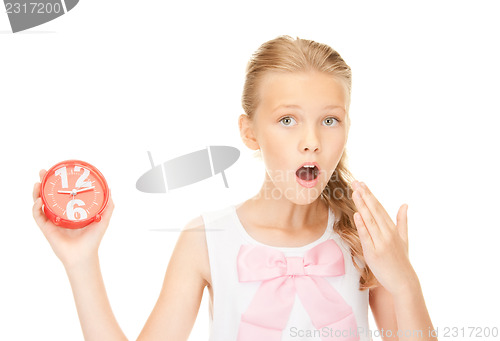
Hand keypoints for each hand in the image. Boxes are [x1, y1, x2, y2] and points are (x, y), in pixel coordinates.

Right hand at [32, 169, 114, 268]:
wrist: (84, 255)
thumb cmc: (93, 239)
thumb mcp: (103, 218)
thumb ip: (108, 205)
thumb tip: (110, 189)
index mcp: (70, 209)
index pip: (61, 192)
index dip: (58, 182)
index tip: (58, 171)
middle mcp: (59, 213)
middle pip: (47, 194)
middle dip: (43, 182)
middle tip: (43, 172)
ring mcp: (51, 220)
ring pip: (39, 203)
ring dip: (36, 192)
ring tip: (38, 183)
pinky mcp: (46, 228)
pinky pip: (37, 216)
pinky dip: (36, 207)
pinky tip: (39, 200)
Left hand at [351, 180, 416, 296]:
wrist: (404, 282)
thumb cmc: (401, 260)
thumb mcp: (404, 238)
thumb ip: (402, 221)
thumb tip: (405, 204)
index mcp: (392, 229)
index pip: (379, 208)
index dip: (370, 195)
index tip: (362, 183)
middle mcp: (387, 233)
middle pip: (374, 211)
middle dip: (364, 195)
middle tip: (356, 182)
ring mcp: (381, 243)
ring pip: (370, 220)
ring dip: (362, 205)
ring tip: (355, 192)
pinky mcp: (374, 253)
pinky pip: (367, 237)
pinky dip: (362, 225)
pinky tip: (357, 215)